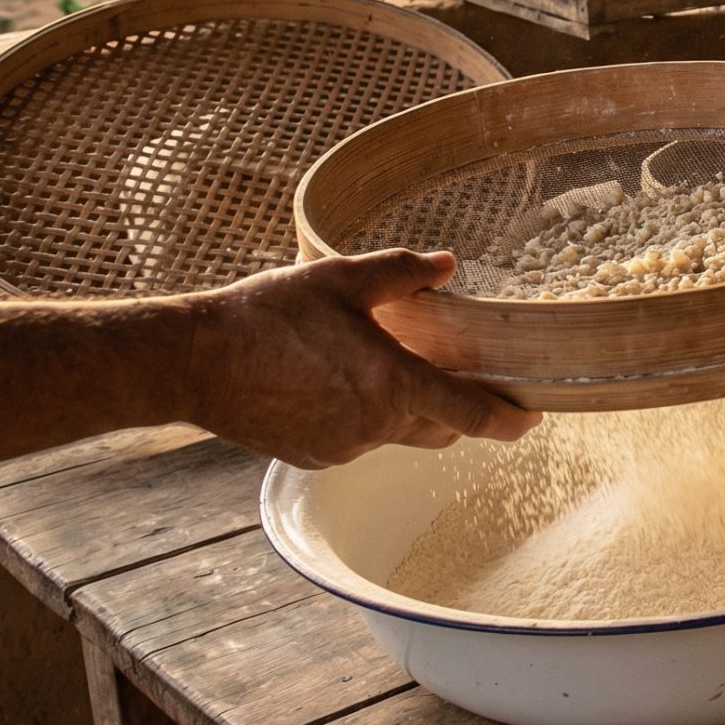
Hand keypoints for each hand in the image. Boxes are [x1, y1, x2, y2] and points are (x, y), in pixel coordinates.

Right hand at [176, 250, 539, 467]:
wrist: (192, 361)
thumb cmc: (268, 314)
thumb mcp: (340, 278)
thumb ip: (401, 272)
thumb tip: (448, 265)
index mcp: (393, 384)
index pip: (471, 414)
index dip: (509, 421)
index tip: (532, 420)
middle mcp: (375, 426)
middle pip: (440, 429)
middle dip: (456, 410)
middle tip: (457, 378)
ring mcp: (343, 448)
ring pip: (395, 434)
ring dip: (403, 410)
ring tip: (379, 368)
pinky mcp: (313, 458)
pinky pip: (356, 442)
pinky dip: (362, 419)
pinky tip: (334, 385)